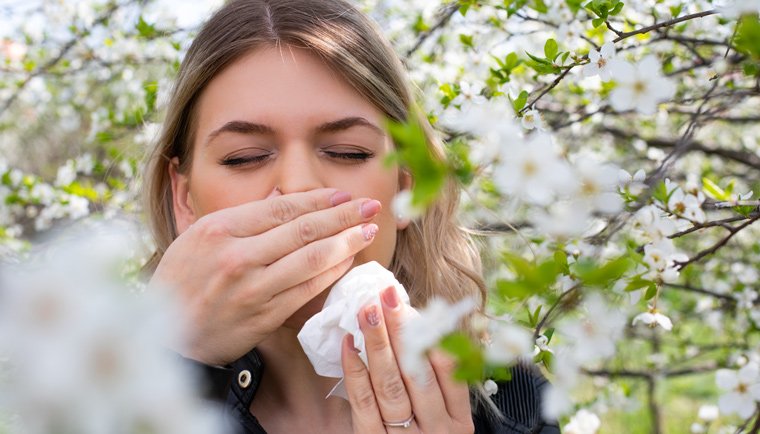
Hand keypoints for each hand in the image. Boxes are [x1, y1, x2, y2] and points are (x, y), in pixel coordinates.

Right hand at [151, 188, 381, 365]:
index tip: (343, 195)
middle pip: (303, 230)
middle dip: (344, 216)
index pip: (281, 208)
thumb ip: (241, 219)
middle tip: (371, 206)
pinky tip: (349, 261)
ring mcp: (253, 289)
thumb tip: (285, 200)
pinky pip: (308, 290)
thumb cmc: (183, 281)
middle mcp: (238, 257)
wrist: (169, 336)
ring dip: (347, 243)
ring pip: (312, 259)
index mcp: (219, 229)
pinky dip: (332, 273)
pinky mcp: (265, 316)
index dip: (318, 200)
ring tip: (369, 231)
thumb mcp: (198, 237)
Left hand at [341, 286, 474, 433]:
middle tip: (385, 297)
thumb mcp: (450, 416)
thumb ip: (444, 376)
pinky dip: (354, 372)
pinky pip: (362, 405)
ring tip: (366, 312)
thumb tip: (426, 321)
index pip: (450, 367)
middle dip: (400, 330)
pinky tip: (349, 345)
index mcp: (461, 419)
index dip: (430, 331)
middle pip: (417, 372)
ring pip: (390, 387)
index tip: (413, 302)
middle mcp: (438, 430)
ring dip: (376, 345)